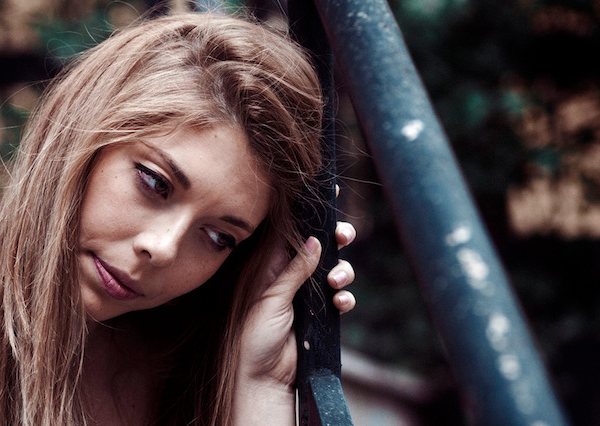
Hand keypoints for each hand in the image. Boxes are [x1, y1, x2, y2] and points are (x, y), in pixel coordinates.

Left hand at [231, 214, 357, 423]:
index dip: (309, 214)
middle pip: (318, 247)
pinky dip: (345, 298)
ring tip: (336, 282)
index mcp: (270, 267)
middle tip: (345, 235)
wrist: (263, 377)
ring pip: (334, 270)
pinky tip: (340, 303)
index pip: (291, 232)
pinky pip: (340, 298)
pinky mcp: (321, 315)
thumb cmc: (255, 337)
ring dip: (342, 271)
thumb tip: (313, 241)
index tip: (330, 195)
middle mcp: (289, 277)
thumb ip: (294, 270)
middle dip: (336, 239)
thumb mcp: (271, 299)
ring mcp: (307, 295)